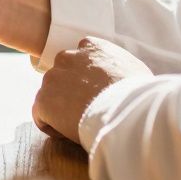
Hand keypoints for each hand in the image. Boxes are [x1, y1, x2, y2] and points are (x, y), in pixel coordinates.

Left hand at [32, 37, 152, 145]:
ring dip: (60, 109)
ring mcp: (52, 78)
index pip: (79, 58)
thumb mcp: (135, 70)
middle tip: (86, 110)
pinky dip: (52, 126)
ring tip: (81, 123)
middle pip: (61, 76)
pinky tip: (70, 132)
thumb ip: (118, 67)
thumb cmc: (140, 96)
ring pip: (50, 96)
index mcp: (91, 47)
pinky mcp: (43, 100)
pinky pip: (40, 116)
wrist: (128, 113)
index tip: (93, 92)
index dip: (84, 77)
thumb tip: (120, 75)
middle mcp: (67, 57)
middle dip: (69, 91)